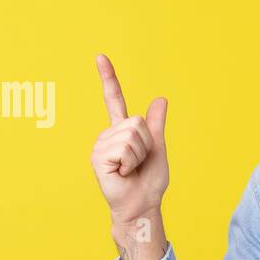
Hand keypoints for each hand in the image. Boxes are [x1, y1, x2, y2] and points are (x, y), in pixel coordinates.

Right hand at [90, 54, 169, 223]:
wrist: (143, 203)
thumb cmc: (149, 180)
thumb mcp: (158, 147)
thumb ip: (156, 124)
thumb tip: (160, 98)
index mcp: (122, 131)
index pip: (114, 99)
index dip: (108, 78)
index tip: (100, 56)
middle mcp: (108, 135)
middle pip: (136, 122)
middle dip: (146, 143)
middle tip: (139, 162)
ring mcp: (100, 146)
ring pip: (131, 135)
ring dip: (138, 155)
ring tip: (131, 168)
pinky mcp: (98, 158)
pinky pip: (124, 148)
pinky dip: (130, 162)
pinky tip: (123, 173)